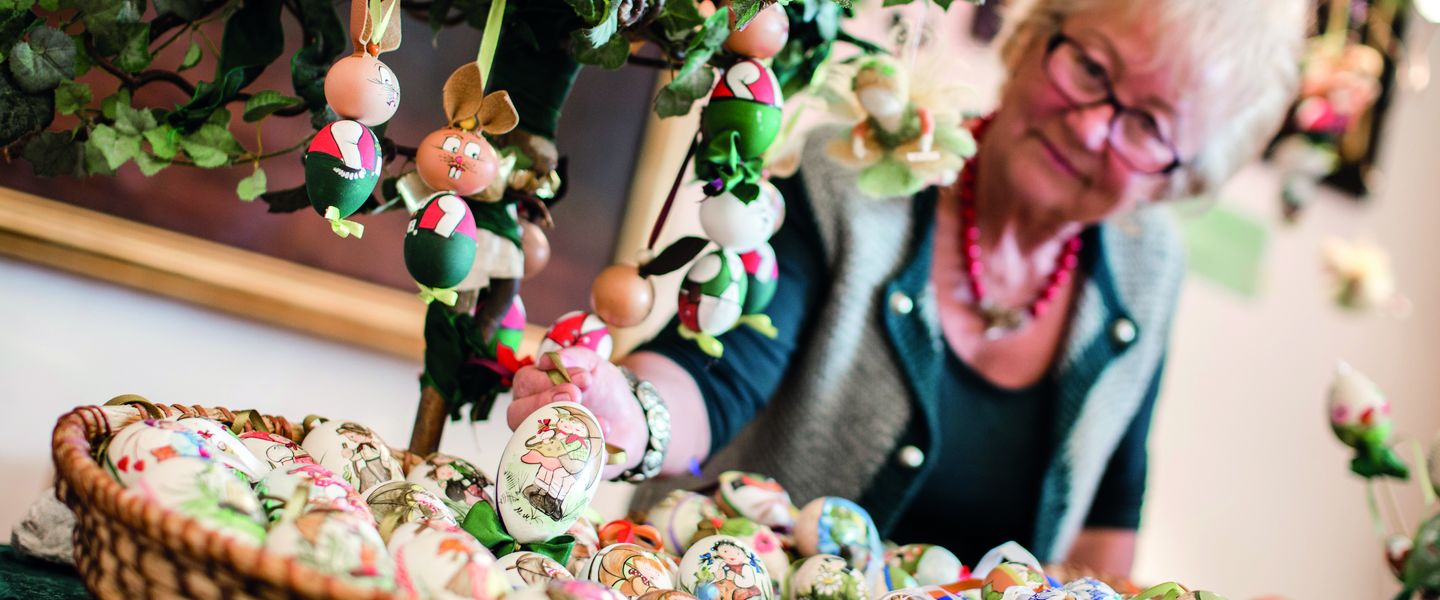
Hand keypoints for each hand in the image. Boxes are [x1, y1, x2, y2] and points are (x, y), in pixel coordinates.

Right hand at [508, 346, 647, 478]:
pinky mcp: (557, 465)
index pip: (524, 383)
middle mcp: (530, 416)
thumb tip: (550, 360)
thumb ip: (574, 356)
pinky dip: (586, 454)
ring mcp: (540, 443)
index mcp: (534, 388)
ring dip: (568, 430)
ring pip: (533, 442)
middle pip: (516, 414)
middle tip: (577, 396)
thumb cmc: (603, 390)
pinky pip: (560, 466)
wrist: (629, 420)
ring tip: (602, 422)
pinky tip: (604, 444)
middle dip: (545, 404)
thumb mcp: (594, 365)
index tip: (581, 378)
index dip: (548, 380)